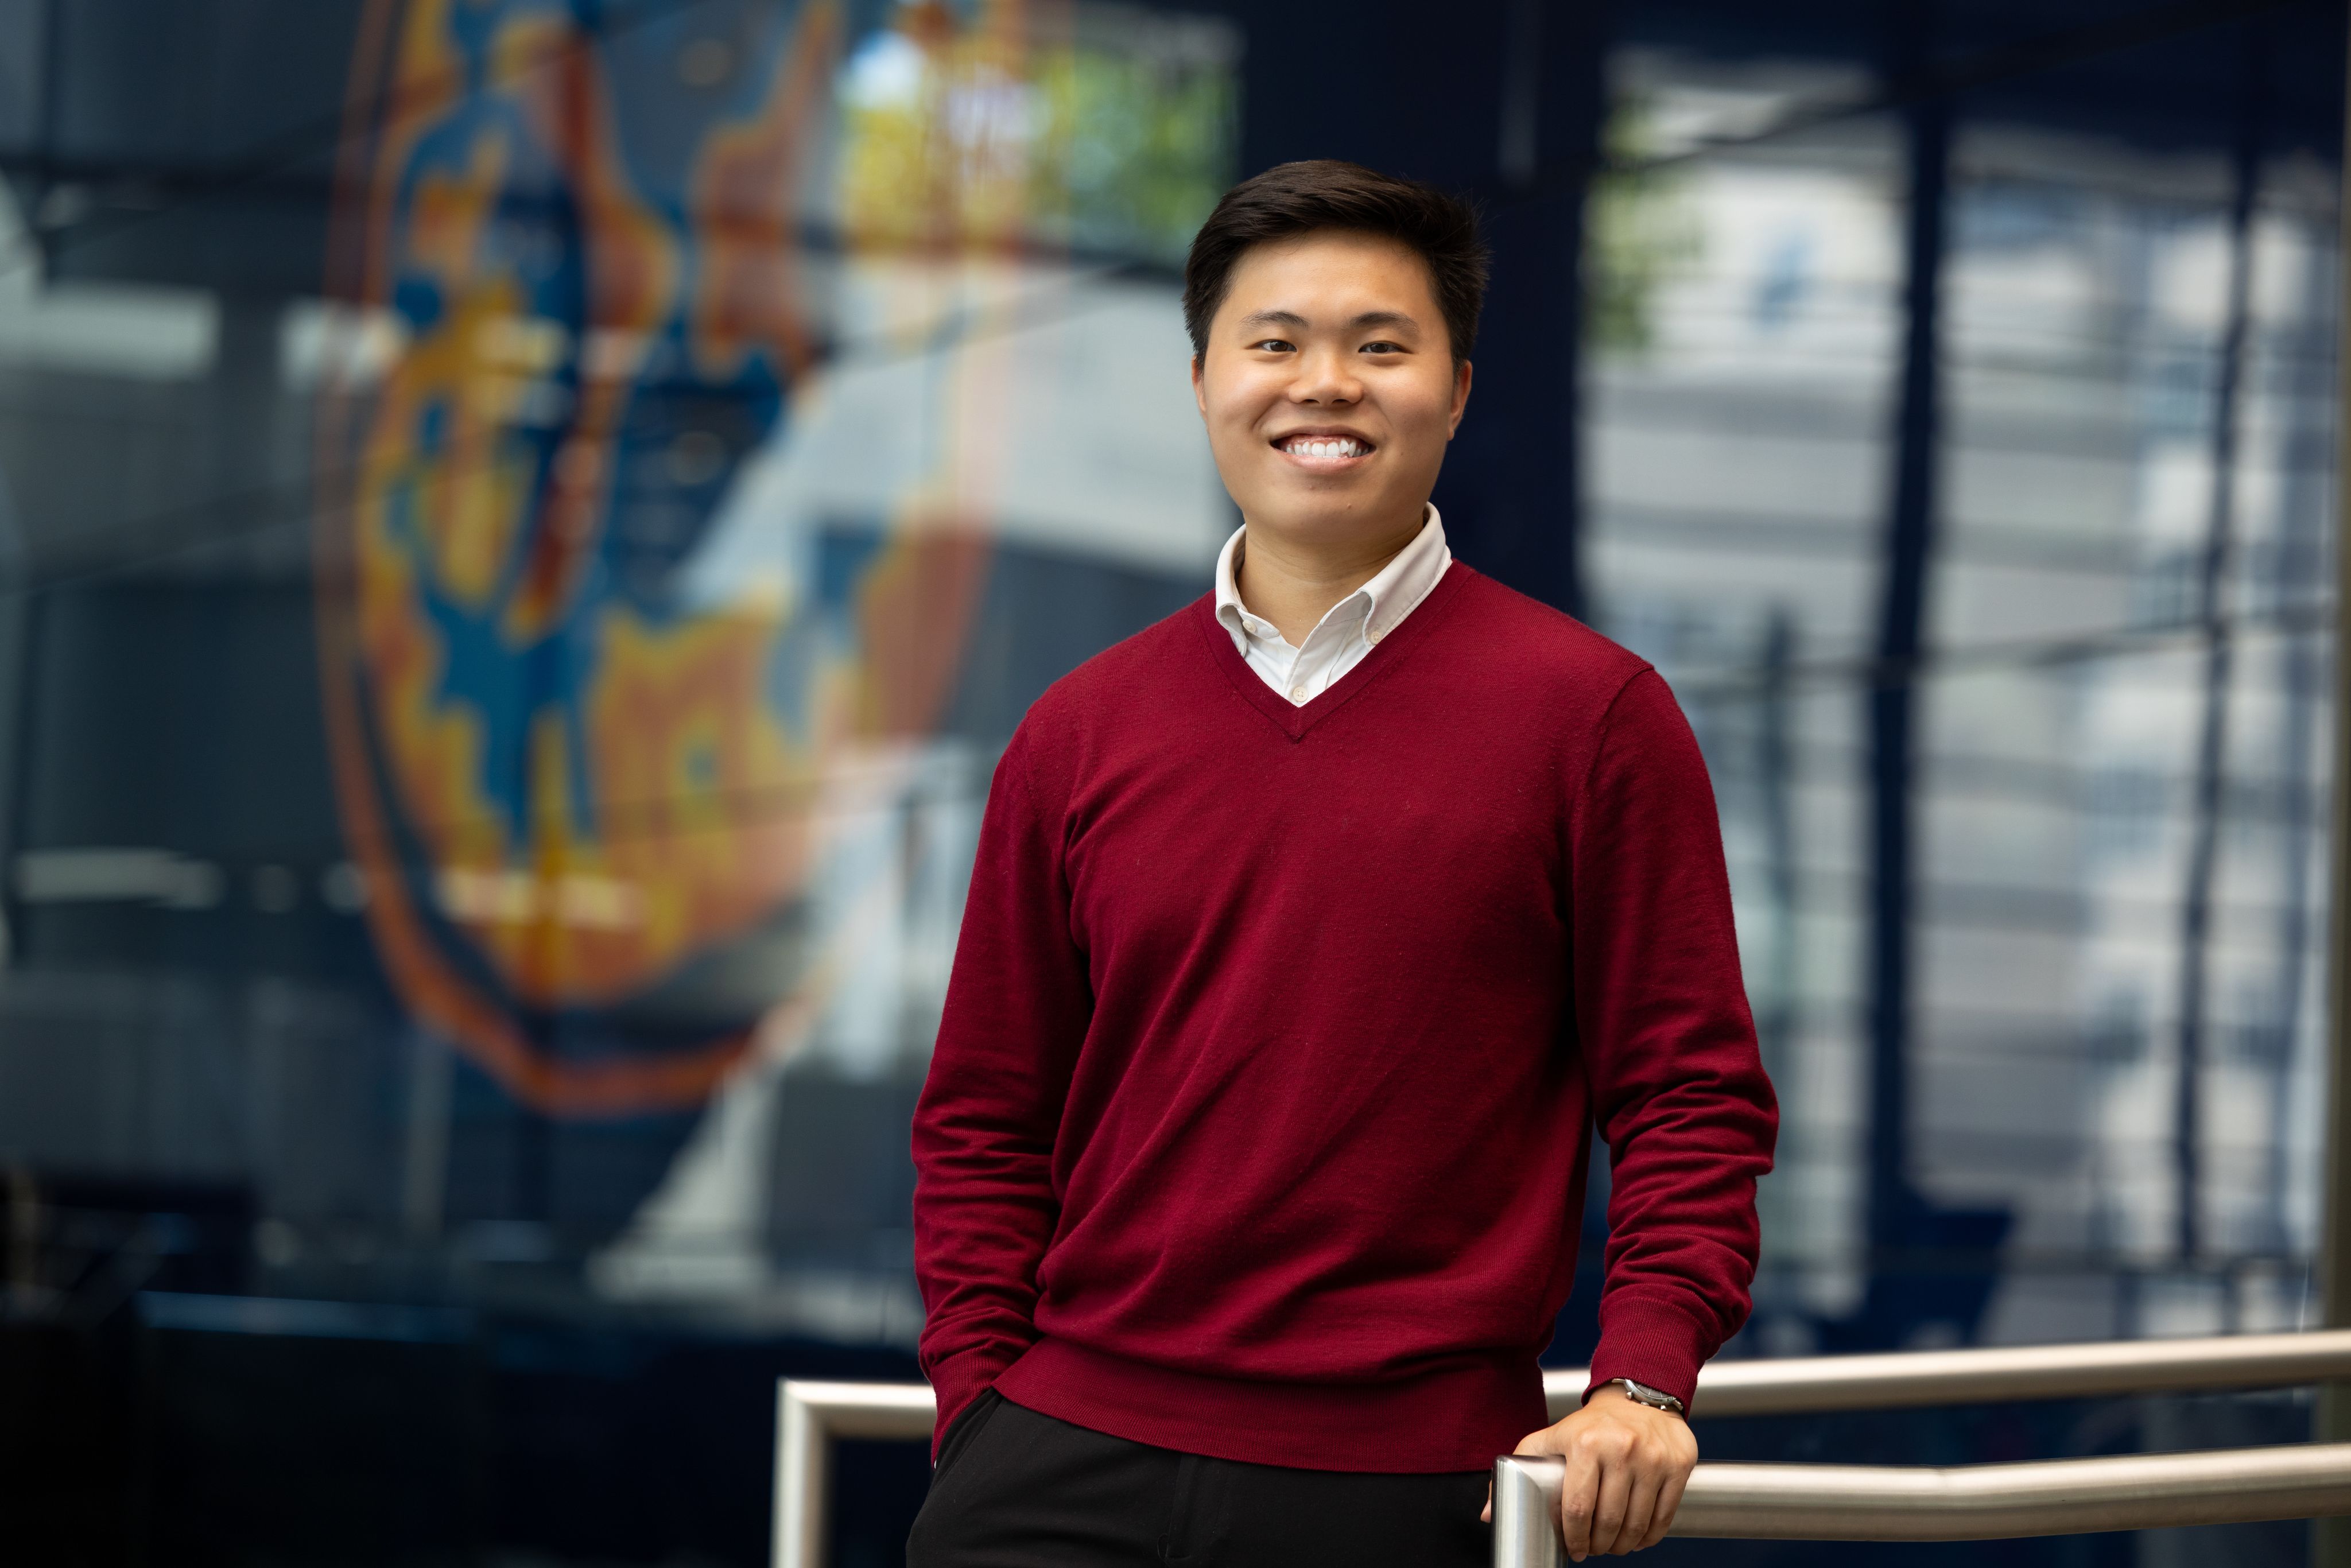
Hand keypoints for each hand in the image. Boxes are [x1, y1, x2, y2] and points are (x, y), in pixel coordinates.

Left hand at [1479, 1386, 1696, 1557]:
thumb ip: (1519, 1470)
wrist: (1637, 1398)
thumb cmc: (1589, 1426)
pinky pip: (1664, 1516)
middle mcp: (1622, 1449)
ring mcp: (1653, 1458)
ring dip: (1624, 1546)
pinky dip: (1650, 1536)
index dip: (1574, 1538)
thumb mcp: (1550, 1438)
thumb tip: (1488, 1513)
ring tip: (1614, 1546)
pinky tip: (1638, 1538)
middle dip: (1599, 1546)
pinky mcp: (1678, 1465)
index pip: (1577, 1508)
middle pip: (1609, 1521)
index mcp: (1585, 1443)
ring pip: (1638, 1524)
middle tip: (1594, 1549)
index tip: (1574, 1549)